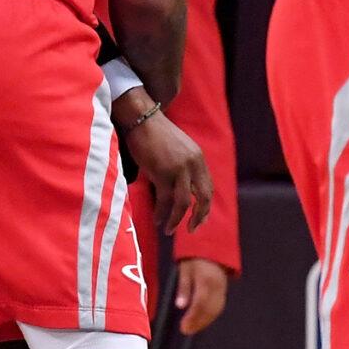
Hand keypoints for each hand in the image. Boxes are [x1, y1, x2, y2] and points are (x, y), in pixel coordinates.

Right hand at [120, 101, 211, 233]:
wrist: (141, 118)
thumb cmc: (155, 133)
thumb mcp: (178, 148)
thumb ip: (184, 165)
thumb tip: (183, 187)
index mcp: (198, 158)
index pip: (207, 187)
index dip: (204, 205)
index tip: (199, 218)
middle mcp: (192, 163)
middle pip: (203, 197)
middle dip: (198, 216)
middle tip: (191, 229)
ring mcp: (178, 168)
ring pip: (183, 202)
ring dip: (176, 219)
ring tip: (169, 230)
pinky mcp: (162, 172)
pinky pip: (165, 199)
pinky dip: (161, 212)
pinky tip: (157, 219)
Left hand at [175, 258, 231, 334]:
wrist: (212, 248)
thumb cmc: (195, 258)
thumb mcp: (185, 269)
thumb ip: (184, 288)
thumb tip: (180, 306)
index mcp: (206, 280)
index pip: (200, 303)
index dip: (192, 317)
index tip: (183, 326)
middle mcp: (216, 286)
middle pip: (209, 309)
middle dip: (198, 322)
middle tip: (186, 330)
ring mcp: (222, 289)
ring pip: (215, 310)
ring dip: (204, 321)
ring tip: (192, 328)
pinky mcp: (223, 291)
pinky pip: (218, 307)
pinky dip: (210, 316)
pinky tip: (201, 321)